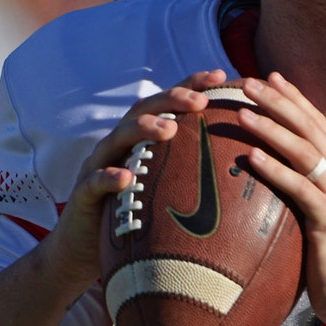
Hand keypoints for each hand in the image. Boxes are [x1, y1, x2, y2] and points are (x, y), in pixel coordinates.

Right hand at [41, 70, 222, 288]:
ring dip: (143, 129)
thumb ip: (190, 169)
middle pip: (143, 110)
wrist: (83, 248)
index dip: (191, 85)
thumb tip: (242, 163)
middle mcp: (119, 144)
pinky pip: (94, 181)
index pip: (167, 103)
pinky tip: (126, 177)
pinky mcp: (83, 194)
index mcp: (140, 138)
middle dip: (172, 100)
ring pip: (118, 137)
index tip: (220, 76)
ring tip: (169, 128)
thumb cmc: (133, 214)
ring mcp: (98, 165)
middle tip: (200, 101)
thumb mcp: (163, 186)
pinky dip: (109, 177)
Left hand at [236, 73, 325, 325]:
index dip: (295, 98)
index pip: (318, 124)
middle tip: (249, 83)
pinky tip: (253, 156)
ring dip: (272, 128)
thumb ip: (306, 186)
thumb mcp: (321, 211)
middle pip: (310, 128)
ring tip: (243, 112)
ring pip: (305, 151)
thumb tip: (271, 166)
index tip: (271, 76)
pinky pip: (300, 187)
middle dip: (279, 102)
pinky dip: (275, 169)